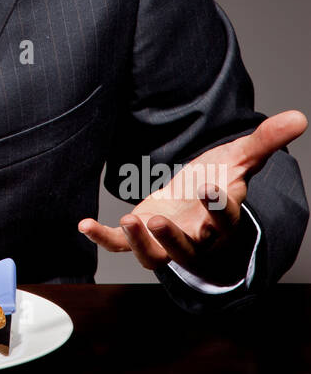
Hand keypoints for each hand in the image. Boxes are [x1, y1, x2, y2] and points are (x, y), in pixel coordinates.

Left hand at [79, 111, 306, 283]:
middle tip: (158, 220)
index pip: (225, 218)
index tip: (212, 189)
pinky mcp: (141, 237)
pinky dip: (104, 238)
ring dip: (140, 243)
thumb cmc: (220, 180)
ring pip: (155, 256)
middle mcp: (196, 238)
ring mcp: (166, 242)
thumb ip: (265, 141)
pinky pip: (121, 246)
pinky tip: (83, 225)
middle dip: (174, 239)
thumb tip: (299, 117)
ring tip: (126, 221)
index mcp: (222, 219)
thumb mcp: (240, 157)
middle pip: (187, 249)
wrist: (197, 200)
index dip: (219, 207)